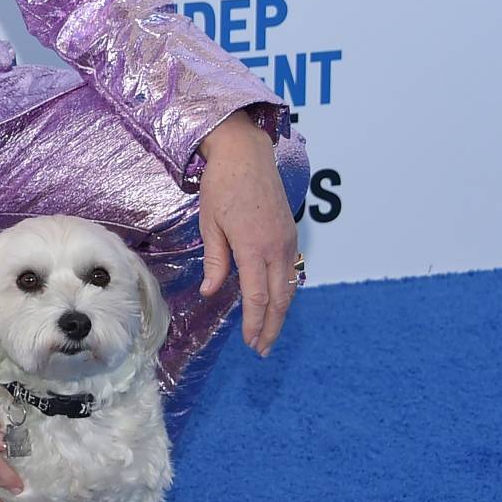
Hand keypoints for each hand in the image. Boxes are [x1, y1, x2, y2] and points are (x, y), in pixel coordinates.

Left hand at [196, 110, 299, 356]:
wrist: (246, 152)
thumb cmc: (221, 184)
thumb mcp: (210, 224)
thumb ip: (215, 260)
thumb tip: (210, 291)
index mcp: (253, 247)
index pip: (258, 297)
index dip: (256, 323)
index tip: (251, 343)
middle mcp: (276, 247)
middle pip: (280, 298)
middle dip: (272, 326)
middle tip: (263, 348)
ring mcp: (287, 239)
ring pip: (290, 285)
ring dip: (281, 311)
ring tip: (269, 331)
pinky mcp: (291, 232)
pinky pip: (291, 268)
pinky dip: (285, 290)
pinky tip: (275, 299)